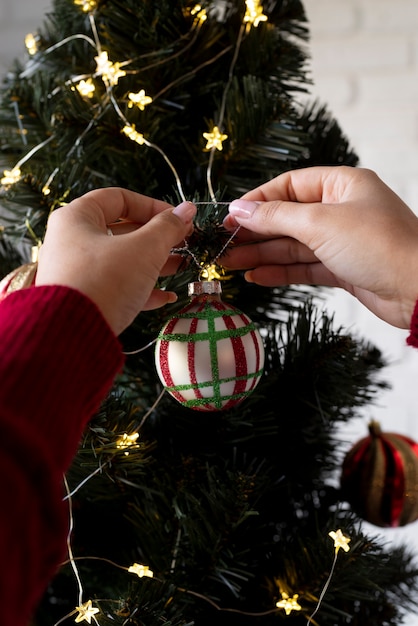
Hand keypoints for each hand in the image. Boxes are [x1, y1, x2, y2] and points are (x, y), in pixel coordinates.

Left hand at [36, 188, 195, 334]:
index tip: (178, 218)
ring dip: (154, 263)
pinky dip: (141, 288)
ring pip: (122, 260)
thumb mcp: (144, 249)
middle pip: (122, 231)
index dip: (153, 206)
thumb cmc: (105, 281)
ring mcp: (77, 272)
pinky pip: (116, 286)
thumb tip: (188, 209)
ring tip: (181, 266)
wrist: (73, 335)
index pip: (119, 199)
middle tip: (184, 242)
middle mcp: (72, 242)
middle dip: (158, 237)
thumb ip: (168, 228)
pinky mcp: (84, 299)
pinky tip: (166, 297)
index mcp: (77, 218)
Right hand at [223, 166, 417, 328]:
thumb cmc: (380, 246)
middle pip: (287, 217)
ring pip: (293, 245)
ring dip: (262, 254)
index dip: (258, 200)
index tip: (230, 215)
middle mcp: (341, 210)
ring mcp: (342, 241)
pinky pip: (304, 266)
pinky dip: (281, 271)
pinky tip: (257, 276)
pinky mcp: (343, 268)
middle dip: (255, 232)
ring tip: (230, 264)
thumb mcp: (321, 223)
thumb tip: (239, 209)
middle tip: (223, 243)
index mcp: (342, 185)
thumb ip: (276, 216)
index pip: (290, 185)